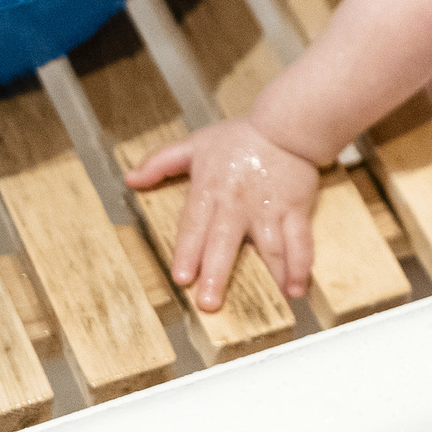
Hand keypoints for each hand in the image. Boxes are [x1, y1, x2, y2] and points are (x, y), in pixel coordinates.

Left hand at [125, 115, 319, 308]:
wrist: (287, 126)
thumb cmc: (241, 137)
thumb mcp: (196, 144)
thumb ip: (161, 162)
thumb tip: (131, 178)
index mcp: (211, 190)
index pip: (194, 226)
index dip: (187, 252)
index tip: (182, 278)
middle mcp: (239, 204)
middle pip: (225, 242)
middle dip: (217, 273)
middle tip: (209, 303)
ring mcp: (269, 210)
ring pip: (268, 248)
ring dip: (269, 277)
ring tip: (267, 305)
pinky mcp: (296, 211)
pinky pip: (299, 242)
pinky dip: (300, 266)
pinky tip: (296, 289)